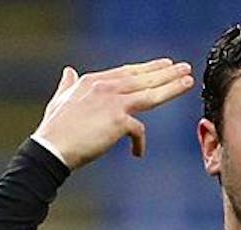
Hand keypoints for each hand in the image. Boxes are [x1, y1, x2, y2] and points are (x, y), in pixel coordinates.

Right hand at [34, 58, 194, 168]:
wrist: (52, 148)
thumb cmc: (54, 129)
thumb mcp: (60, 99)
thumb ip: (67, 84)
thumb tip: (67, 71)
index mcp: (93, 81)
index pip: (127, 71)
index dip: (147, 68)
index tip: (164, 65)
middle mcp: (105, 87)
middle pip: (143, 78)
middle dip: (166, 72)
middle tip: (185, 68)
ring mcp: (113, 102)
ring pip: (150, 94)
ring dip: (172, 87)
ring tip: (188, 83)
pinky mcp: (118, 121)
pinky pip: (138, 131)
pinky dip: (139, 143)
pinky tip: (137, 153)